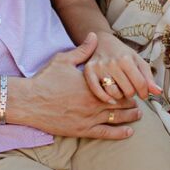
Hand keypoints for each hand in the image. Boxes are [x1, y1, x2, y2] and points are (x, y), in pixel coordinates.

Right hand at [6, 34, 141, 138]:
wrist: (29, 102)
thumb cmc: (45, 80)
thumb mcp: (63, 60)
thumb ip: (83, 50)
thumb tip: (95, 36)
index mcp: (92, 85)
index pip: (118, 85)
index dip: (129, 85)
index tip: (134, 84)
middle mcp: (94, 102)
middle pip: (121, 102)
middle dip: (132, 101)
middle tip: (140, 99)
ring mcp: (89, 118)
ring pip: (117, 118)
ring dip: (130, 116)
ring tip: (138, 114)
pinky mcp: (82, 130)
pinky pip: (106, 133)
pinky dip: (119, 133)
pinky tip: (129, 132)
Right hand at [85, 30, 159, 105]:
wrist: (101, 41)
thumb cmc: (122, 53)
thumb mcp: (138, 61)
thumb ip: (148, 77)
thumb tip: (158, 92)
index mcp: (127, 59)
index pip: (141, 84)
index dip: (144, 93)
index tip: (143, 94)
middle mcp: (113, 63)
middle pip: (128, 91)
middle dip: (131, 93)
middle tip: (130, 89)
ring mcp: (100, 68)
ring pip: (114, 93)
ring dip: (119, 96)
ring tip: (120, 90)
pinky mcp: (89, 72)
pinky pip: (98, 91)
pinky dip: (105, 98)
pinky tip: (111, 98)